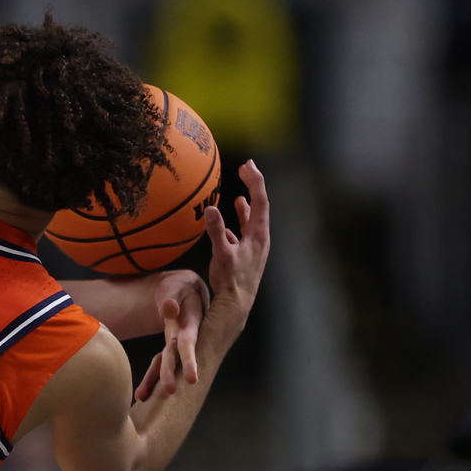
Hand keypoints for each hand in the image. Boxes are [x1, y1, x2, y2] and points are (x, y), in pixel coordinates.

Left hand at [134, 270, 209, 401]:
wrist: (184, 289)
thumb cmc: (178, 286)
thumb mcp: (175, 286)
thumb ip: (170, 297)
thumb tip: (168, 310)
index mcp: (192, 322)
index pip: (190, 342)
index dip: (190, 359)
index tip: (192, 379)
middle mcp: (186, 336)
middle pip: (177, 357)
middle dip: (171, 374)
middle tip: (170, 392)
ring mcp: (177, 342)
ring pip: (167, 363)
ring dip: (157, 379)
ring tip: (141, 396)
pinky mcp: (170, 346)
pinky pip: (160, 362)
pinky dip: (152, 376)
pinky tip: (141, 393)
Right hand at [206, 159, 270, 334]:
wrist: (236, 306)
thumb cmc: (230, 281)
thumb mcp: (222, 254)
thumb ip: (215, 231)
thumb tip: (210, 208)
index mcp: (258, 235)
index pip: (260, 200)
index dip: (254, 181)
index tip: (247, 165)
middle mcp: (260, 239)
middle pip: (259, 207)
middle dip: (252, 187)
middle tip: (246, 169)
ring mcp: (254, 249)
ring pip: (252, 222)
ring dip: (246, 207)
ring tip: (241, 196)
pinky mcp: (246, 257)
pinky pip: (244, 235)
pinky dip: (238, 224)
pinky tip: (229, 226)